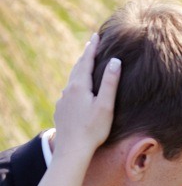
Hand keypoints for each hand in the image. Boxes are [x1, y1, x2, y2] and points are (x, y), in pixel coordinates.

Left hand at [52, 33, 120, 158]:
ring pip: (72, 80)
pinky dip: (76, 85)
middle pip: (77, 68)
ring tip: (85, 66)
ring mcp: (63, 100)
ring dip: (79, 71)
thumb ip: (110, 83)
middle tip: (91, 45)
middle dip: (84, 56)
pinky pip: (69, 92)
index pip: (86, 61)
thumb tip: (115, 61)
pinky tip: (78, 91)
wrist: (72, 149)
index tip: (96, 36)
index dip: (92, 48)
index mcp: (80, 86)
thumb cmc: (93, 128)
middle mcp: (68, 90)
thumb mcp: (106, 105)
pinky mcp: (61, 110)